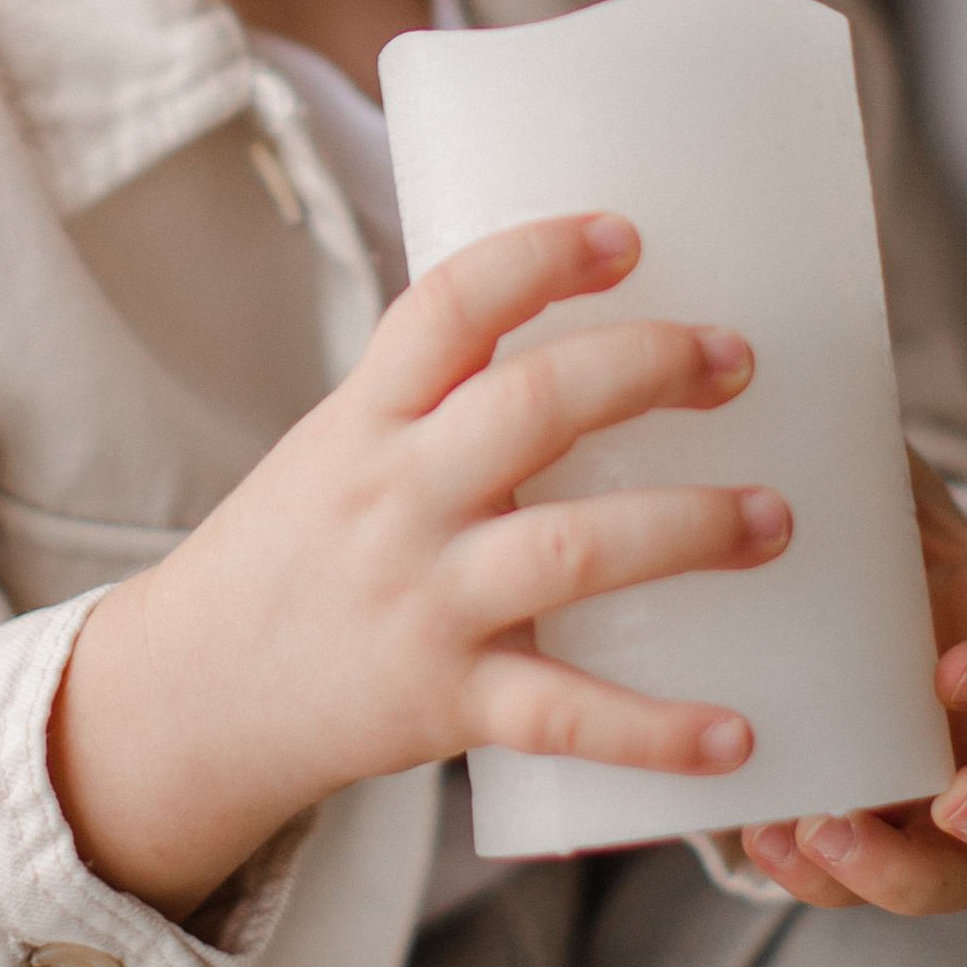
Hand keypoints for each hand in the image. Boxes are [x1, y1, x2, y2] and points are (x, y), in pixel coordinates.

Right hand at [48, 211, 783, 918]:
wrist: (191, 694)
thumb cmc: (294, 554)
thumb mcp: (339, 448)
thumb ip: (439, 401)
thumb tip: (590, 332)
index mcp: (367, 418)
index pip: (449, 306)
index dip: (540, 257)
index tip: (626, 233)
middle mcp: (394, 498)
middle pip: (529, 408)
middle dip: (645, 370)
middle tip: (737, 360)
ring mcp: (422, 601)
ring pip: (568, 550)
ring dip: (687, 528)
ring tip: (775, 519)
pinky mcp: (444, 702)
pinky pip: (562, 714)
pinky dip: (655, 730)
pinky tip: (737, 733)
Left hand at [738, 450, 966, 913]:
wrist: (789, 539)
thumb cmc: (839, 492)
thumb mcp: (860, 454)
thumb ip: (841, 425)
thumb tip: (778, 355)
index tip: (955, 670)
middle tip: (952, 805)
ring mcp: (920, 780)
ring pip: (951, 870)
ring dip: (893, 871)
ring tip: (815, 833)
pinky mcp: (849, 812)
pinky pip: (851, 873)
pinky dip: (812, 871)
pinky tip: (761, 834)